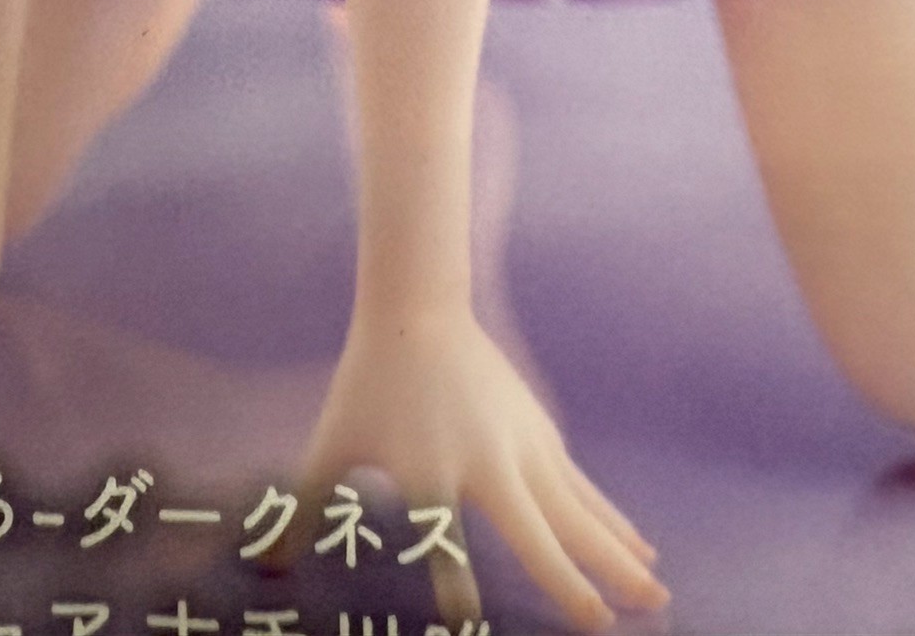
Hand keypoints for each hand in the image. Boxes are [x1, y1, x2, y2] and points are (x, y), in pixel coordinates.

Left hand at [298, 307, 666, 629]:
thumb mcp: (331, 444)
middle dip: (574, 580)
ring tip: (656, 592)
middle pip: (539, 530)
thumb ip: (301, 509)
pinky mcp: (540, 434)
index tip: (468, 631)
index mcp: (429, 473)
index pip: (441, 543)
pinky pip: (582, 488)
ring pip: (578, 510)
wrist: (417, 310)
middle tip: (608, 625)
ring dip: (616, 553)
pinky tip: (640, 544)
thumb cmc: (368, 384)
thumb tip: (259, 565)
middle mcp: (485, 462)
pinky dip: (611, 518)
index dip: (454, 588)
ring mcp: (522, 446)